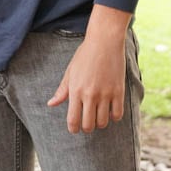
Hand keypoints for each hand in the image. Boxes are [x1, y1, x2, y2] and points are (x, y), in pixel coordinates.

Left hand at [46, 5, 130, 133]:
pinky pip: (117, 115)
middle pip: (88, 125)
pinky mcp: (118, 92)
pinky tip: (110, 110)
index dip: (73, 129)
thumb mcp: (70, 72)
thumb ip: (62, 90)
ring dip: (100, 123)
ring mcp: (105, 94)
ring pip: (103, 122)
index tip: (75, 129)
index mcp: (75, 91)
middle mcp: (90, 95)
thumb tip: (51, 104)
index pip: (73, 120)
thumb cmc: (84, 55)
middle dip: (87, 128)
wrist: (104, 41)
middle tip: (87, 123)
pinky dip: (114, 116)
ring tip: (98, 115)